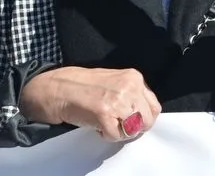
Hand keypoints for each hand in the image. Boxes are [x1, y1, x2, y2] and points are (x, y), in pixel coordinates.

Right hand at [19, 67, 160, 141]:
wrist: (60, 88)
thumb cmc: (86, 87)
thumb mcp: (117, 82)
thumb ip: (133, 94)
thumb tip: (145, 114)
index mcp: (134, 78)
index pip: (155, 106)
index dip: (146, 118)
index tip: (135, 122)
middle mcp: (129, 87)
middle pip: (147, 120)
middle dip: (135, 128)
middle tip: (120, 127)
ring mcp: (117, 100)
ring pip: (134, 129)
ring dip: (121, 133)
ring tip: (108, 125)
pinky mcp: (104, 114)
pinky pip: (116, 135)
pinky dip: (107, 136)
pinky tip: (98, 126)